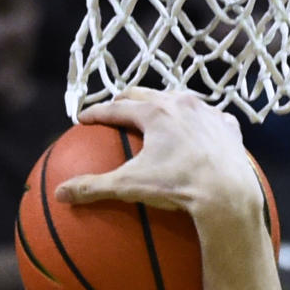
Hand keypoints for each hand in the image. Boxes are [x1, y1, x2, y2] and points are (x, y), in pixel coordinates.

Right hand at [57, 87, 262, 227]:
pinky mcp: (229, 127)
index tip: (84, 119)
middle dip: (127, 101)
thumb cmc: (178, 188)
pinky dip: (197, 123)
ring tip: (156, 115)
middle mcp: (182, 102)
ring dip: (164, 105)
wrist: (228, 195)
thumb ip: (94, 188)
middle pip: (147, 95)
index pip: (117, 107)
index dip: (98, 113)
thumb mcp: (130, 188)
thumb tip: (60, 194)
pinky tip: (197, 134)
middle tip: (115, 108)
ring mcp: (208, 112)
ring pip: (180, 100)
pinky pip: (209, 119)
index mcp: (155, 112)